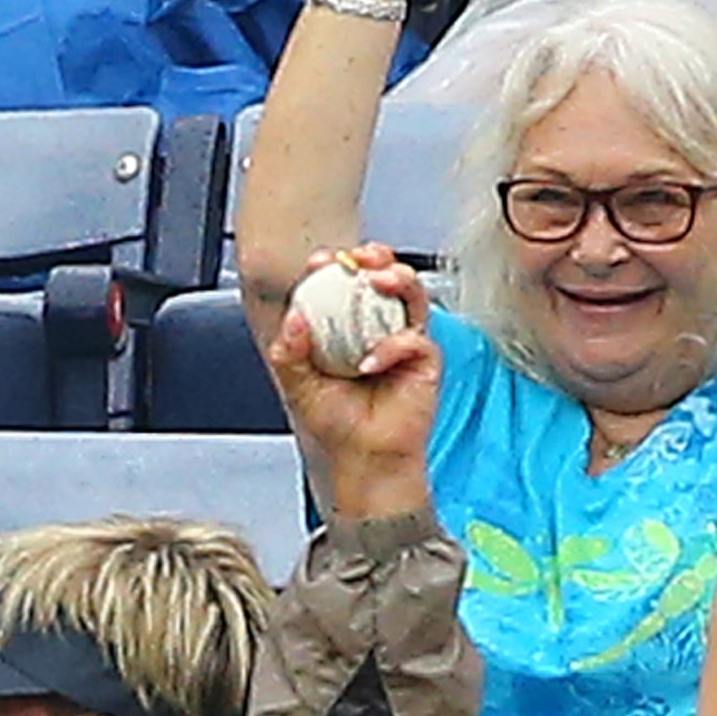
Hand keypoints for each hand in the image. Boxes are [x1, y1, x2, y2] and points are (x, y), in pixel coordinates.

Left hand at [265, 245, 439, 514]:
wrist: (364, 458)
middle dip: (375, 257)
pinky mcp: (426, 359)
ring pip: (412, 293)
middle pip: (385, 276)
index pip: (345, 284)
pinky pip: (416, 338)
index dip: (335, 266)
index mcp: (348, 325)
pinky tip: (371, 362)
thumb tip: (293, 317)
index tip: (320, 261)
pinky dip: (394, 345)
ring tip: (378, 281)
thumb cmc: (338, 422)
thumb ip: (289, 352)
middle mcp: (379, 326)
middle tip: (360, 258)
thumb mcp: (299, 385)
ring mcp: (406, 339)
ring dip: (397, 280)